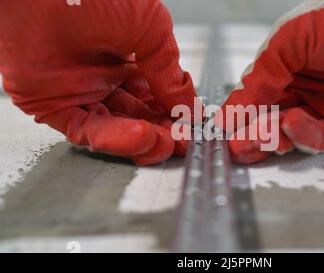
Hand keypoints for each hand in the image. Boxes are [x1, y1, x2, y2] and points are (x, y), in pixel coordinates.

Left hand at [0, 0, 196, 164]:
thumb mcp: (150, 29)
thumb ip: (169, 71)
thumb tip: (189, 104)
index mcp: (127, 56)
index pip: (155, 94)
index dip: (175, 111)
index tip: (192, 125)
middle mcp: (103, 76)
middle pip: (137, 115)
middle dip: (163, 131)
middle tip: (182, 143)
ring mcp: (78, 91)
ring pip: (114, 128)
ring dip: (142, 141)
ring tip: (164, 144)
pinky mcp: (51, 105)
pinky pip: (85, 130)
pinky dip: (113, 140)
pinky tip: (140, 137)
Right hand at [218, 0, 323, 163]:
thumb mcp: (294, 37)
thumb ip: (264, 73)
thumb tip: (236, 107)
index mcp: (282, 67)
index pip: (251, 96)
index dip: (236, 113)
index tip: (222, 130)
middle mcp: (299, 90)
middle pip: (266, 121)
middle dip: (250, 135)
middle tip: (237, 146)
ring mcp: (322, 110)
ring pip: (288, 135)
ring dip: (272, 138)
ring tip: (261, 138)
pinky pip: (319, 139)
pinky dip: (304, 136)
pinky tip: (293, 124)